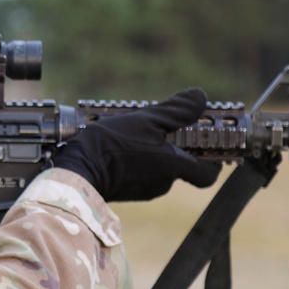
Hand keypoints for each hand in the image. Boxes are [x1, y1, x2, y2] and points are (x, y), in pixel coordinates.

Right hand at [53, 88, 221, 201]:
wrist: (77, 170)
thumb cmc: (114, 145)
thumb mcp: (147, 119)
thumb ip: (177, 110)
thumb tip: (200, 96)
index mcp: (175, 167)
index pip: (208, 174)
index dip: (211, 160)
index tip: (206, 143)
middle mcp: (163, 183)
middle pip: (178, 165)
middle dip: (171, 146)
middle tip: (157, 126)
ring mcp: (142, 190)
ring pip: (156, 168)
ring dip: (150, 152)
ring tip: (131, 133)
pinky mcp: (123, 192)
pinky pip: (137, 174)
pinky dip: (133, 161)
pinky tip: (117, 146)